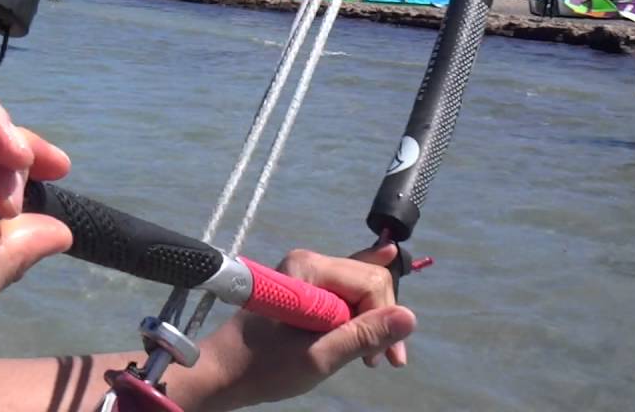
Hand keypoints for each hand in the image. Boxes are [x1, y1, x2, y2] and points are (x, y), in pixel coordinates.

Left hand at [196, 245, 414, 410]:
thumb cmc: (264, 366)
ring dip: (369, 322)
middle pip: (368, 281)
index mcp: (309, 270)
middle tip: (377, 361)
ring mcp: (305, 274)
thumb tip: (410, 317)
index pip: (371, 282)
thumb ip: (363, 336)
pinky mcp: (303, 288)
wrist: (224, 371)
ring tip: (367, 358)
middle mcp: (308, 262)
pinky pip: (343, 290)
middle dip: (380, 320)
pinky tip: (383, 291)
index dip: (384, 319)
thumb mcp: (319, 357)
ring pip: (359, 288)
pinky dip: (360, 309)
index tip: (385, 359)